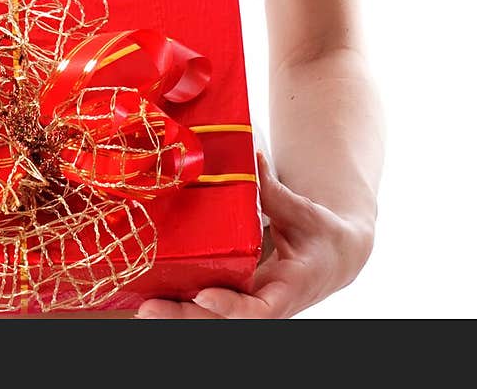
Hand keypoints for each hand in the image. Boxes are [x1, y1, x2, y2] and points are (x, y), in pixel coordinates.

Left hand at [135, 150, 374, 319]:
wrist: (333, 256)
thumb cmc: (322, 235)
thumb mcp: (305, 213)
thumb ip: (276, 192)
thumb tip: (253, 158)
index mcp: (287, 289)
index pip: (258, 309)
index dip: (229, 305)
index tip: (202, 295)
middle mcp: (265, 303)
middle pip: (223, 319)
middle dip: (186, 316)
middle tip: (149, 308)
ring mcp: (248, 301)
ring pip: (210, 317)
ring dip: (177, 313)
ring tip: (143, 306)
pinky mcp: (236, 293)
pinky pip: (207, 302)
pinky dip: (181, 301)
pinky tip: (152, 294)